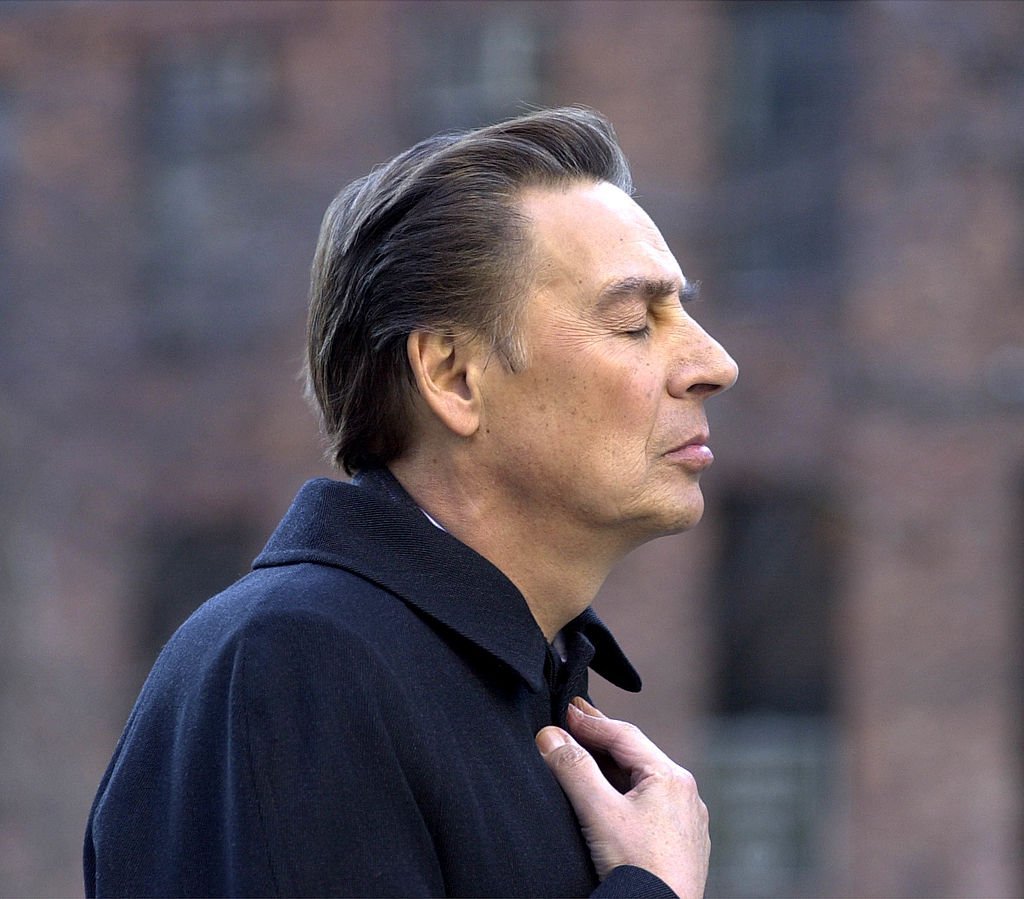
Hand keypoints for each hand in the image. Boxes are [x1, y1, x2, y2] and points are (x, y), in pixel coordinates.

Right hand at [535, 698, 708, 898]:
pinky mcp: (681, 846)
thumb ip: (574, 769)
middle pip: (635, 755)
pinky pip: (651, 805)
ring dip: (614, 766)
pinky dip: (626, 792)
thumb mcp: (599, 812)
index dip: (591, 720)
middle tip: (575, 720)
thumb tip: (550, 736)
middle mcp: (685, 795)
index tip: (566, 708)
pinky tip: (614, 799)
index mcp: (671, 777)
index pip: (624, 735)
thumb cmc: (639, 871)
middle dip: (602, 738)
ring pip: (644, 781)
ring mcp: (686, 822)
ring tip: (588, 753)